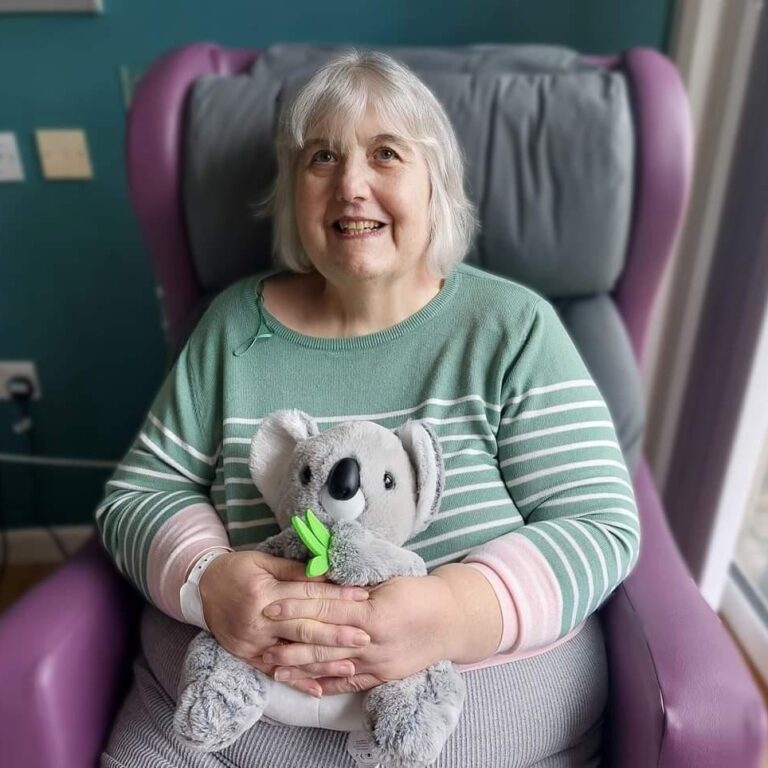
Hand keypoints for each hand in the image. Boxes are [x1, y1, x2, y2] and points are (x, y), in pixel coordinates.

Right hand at [198, 550, 369, 693]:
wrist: (201, 587)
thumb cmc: (238, 569)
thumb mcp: (264, 561)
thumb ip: (294, 571)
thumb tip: (327, 573)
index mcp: (265, 593)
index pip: (309, 596)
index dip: (337, 596)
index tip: (362, 598)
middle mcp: (259, 621)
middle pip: (304, 628)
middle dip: (337, 634)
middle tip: (365, 637)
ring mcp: (253, 642)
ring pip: (294, 655)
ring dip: (323, 662)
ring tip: (351, 665)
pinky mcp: (247, 656)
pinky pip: (275, 672)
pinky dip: (296, 681)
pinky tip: (318, 690)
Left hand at [258, 574, 457, 695]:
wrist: (452, 621)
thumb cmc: (421, 593)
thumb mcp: (389, 579)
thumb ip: (356, 583)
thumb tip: (323, 574)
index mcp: (373, 611)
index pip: (326, 608)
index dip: (296, 606)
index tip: (271, 604)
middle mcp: (373, 641)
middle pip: (322, 640)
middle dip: (289, 639)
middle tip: (261, 638)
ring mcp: (378, 663)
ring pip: (331, 666)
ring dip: (300, 667)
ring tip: (273, 666)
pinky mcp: (384, 676)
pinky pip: (350, 684)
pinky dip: (326, 685)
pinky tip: (306, 686)